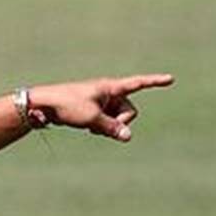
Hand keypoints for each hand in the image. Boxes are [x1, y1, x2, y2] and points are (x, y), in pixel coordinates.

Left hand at [30, 74, 173, 141]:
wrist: (44, 105)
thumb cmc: (67, 106)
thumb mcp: (92, 119)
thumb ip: (112, 128)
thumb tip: (128, 137)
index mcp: (111, 87)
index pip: (138, 83)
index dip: (155, 82)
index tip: (171, 79)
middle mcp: (108, 92)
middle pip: (128, 110)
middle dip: (120, 121)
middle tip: (100, 126)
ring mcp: (101, 102)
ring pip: (117, 118)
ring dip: (109, 126)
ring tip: (90, 126)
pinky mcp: (94, 110)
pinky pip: (107, 122)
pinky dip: (101, 127)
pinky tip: (87, 129)